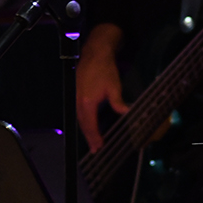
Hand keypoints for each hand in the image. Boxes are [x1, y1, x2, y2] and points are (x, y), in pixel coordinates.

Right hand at [77, 24, 130, 153]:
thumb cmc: (104, 69)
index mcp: (87, 101)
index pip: (90, 125)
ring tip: (93, 141)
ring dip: (86, 130)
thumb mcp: (114, 86)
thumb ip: (118, 102)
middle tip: (95, 149)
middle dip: (89, 137)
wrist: (95, 53)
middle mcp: (79, 101)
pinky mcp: (77, 93)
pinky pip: (79, 112)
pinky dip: (84, 121)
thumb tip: (126, 113)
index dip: (94, 137)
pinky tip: (90, 124)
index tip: (98, 148)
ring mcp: (76, 97)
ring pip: (80, 118)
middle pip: (83, 124)